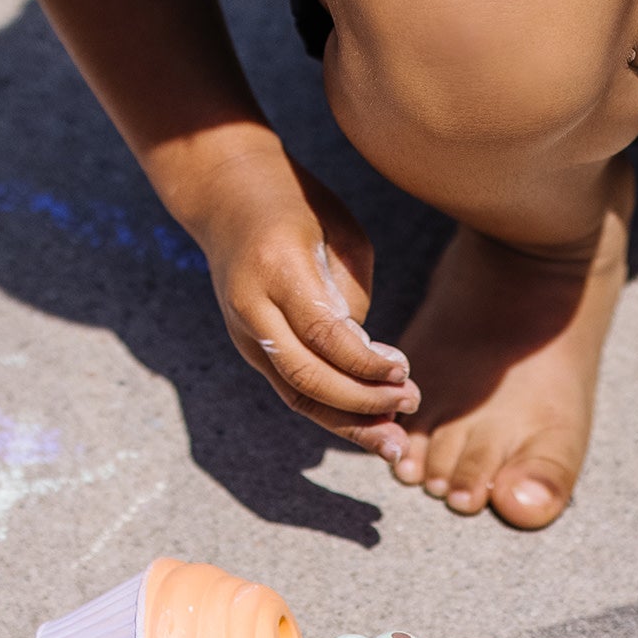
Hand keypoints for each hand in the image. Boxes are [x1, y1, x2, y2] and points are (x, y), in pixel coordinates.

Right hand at [188, 139, 419, 458]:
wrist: (227, 197)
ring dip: (349, 424)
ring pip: (296, 394)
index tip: (405, 370)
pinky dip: (334, 412)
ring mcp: (244, 332)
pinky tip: (371, 424)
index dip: (367, 362)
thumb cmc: (301, 210)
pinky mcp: (251, 347)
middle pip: (306, 376)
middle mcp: (252, 307)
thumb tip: (371, 364)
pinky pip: (293, 389)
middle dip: (363, 402)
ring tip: (394, 440)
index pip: (324, 334)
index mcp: (277, 270)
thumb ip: (351, 300)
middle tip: (411, 402)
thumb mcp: (340, 237)